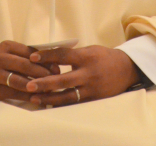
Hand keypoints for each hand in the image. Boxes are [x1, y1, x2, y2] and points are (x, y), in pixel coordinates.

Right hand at [0, 40, 54, 101]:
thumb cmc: (0, 61)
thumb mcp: (10, 51)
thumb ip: (28, 54)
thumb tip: (53, 63)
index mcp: (6, 46)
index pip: (30, 52)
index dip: (45, 61)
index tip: (57, 68)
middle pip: (25, 66)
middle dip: (43, 73)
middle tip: (55, 79)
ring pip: (20, 81)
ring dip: (36, 86)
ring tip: (48, 89)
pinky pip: (14, 94)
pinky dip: (28, 97)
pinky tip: (37, 98)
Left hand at [24, 45, 139, 106]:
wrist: (127, 69)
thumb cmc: (104, 57)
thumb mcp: (89, 50)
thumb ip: (72, 54)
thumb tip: (49, 56)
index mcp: (86, 57)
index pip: (63, 55)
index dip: (47, 56)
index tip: (32, 57)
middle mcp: (88, 73)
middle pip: (63, 80)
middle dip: (44, 83)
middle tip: (28, 86)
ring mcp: (92, 88)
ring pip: (68, 96)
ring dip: (49, 98)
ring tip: (34, 99)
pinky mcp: (94, 99)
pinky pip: (75, 103)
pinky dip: (61, 105)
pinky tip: (49, 105)